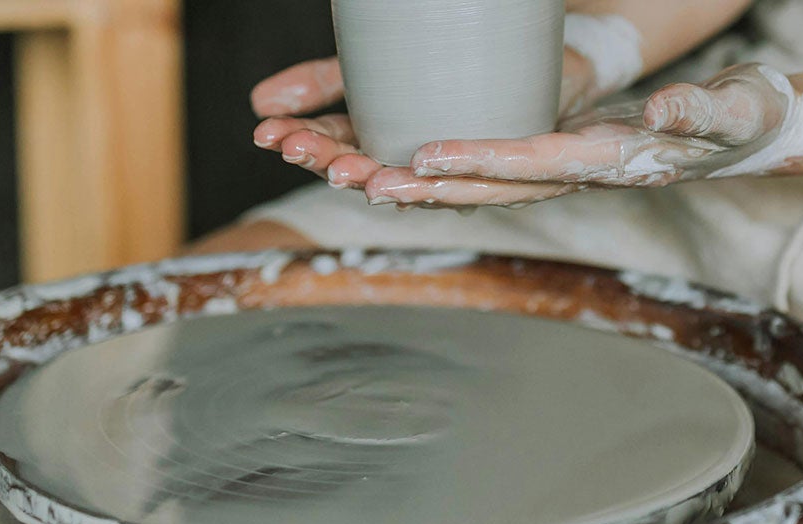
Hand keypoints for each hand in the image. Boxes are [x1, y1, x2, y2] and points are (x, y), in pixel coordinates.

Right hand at [250, 49, 606, 192]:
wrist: (542, 57)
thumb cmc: (458, 68)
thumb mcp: (375, 69)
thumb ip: (321, 84)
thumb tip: (259, 103)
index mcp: (383, 142)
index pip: (334, 151)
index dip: (301, 147)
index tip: (266, 136)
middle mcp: (421, 166)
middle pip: (369, 175)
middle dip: (333, 166)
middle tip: (302, 153)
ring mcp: (468, 170)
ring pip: (422, 187)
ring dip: (383, 182)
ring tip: (354, 172)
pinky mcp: (519, 162)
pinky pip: (487, 172)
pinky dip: (456, 165)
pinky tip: (426, 159)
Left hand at [367, 64, 802, 207]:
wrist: (757, 131)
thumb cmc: (746, 118)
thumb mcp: (732, 107)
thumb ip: (699, 109)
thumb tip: (661, 108)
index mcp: (613, 162)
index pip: (534, 165)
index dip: (477, 161)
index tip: (423, 157)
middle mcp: (582, 173)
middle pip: (493, 187)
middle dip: (429, 189)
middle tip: (362, 181)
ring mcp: (570, 169)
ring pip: (486, 184)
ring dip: (429, 186)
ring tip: (364, 177)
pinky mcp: (565, 155)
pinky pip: (498, 169)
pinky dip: (453, 169)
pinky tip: (409, 161)